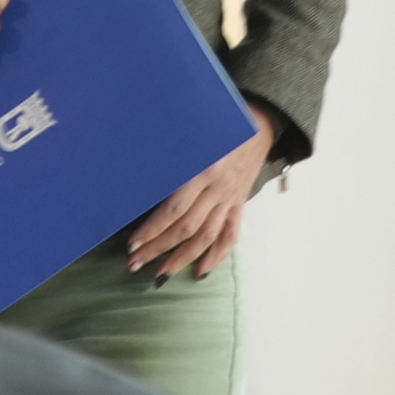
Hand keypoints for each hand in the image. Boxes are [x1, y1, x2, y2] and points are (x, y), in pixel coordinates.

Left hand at [126, 99, 279, 280]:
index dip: (152, 229)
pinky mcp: (239, 203)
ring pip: (205, 237)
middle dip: (158, 248)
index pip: (173, 209)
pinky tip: (201, 270)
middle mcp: (217, 189)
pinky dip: (217, 255)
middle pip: (185, 228)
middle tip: (136, 262)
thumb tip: (138, 168)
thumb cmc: (220, 121)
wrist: (261, 121)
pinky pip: (230, 234)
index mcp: (203, 170)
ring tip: (161, 274)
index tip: (133, 243)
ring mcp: (230, 199)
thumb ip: (170, 152)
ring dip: (182, 258)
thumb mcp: (193, 131)